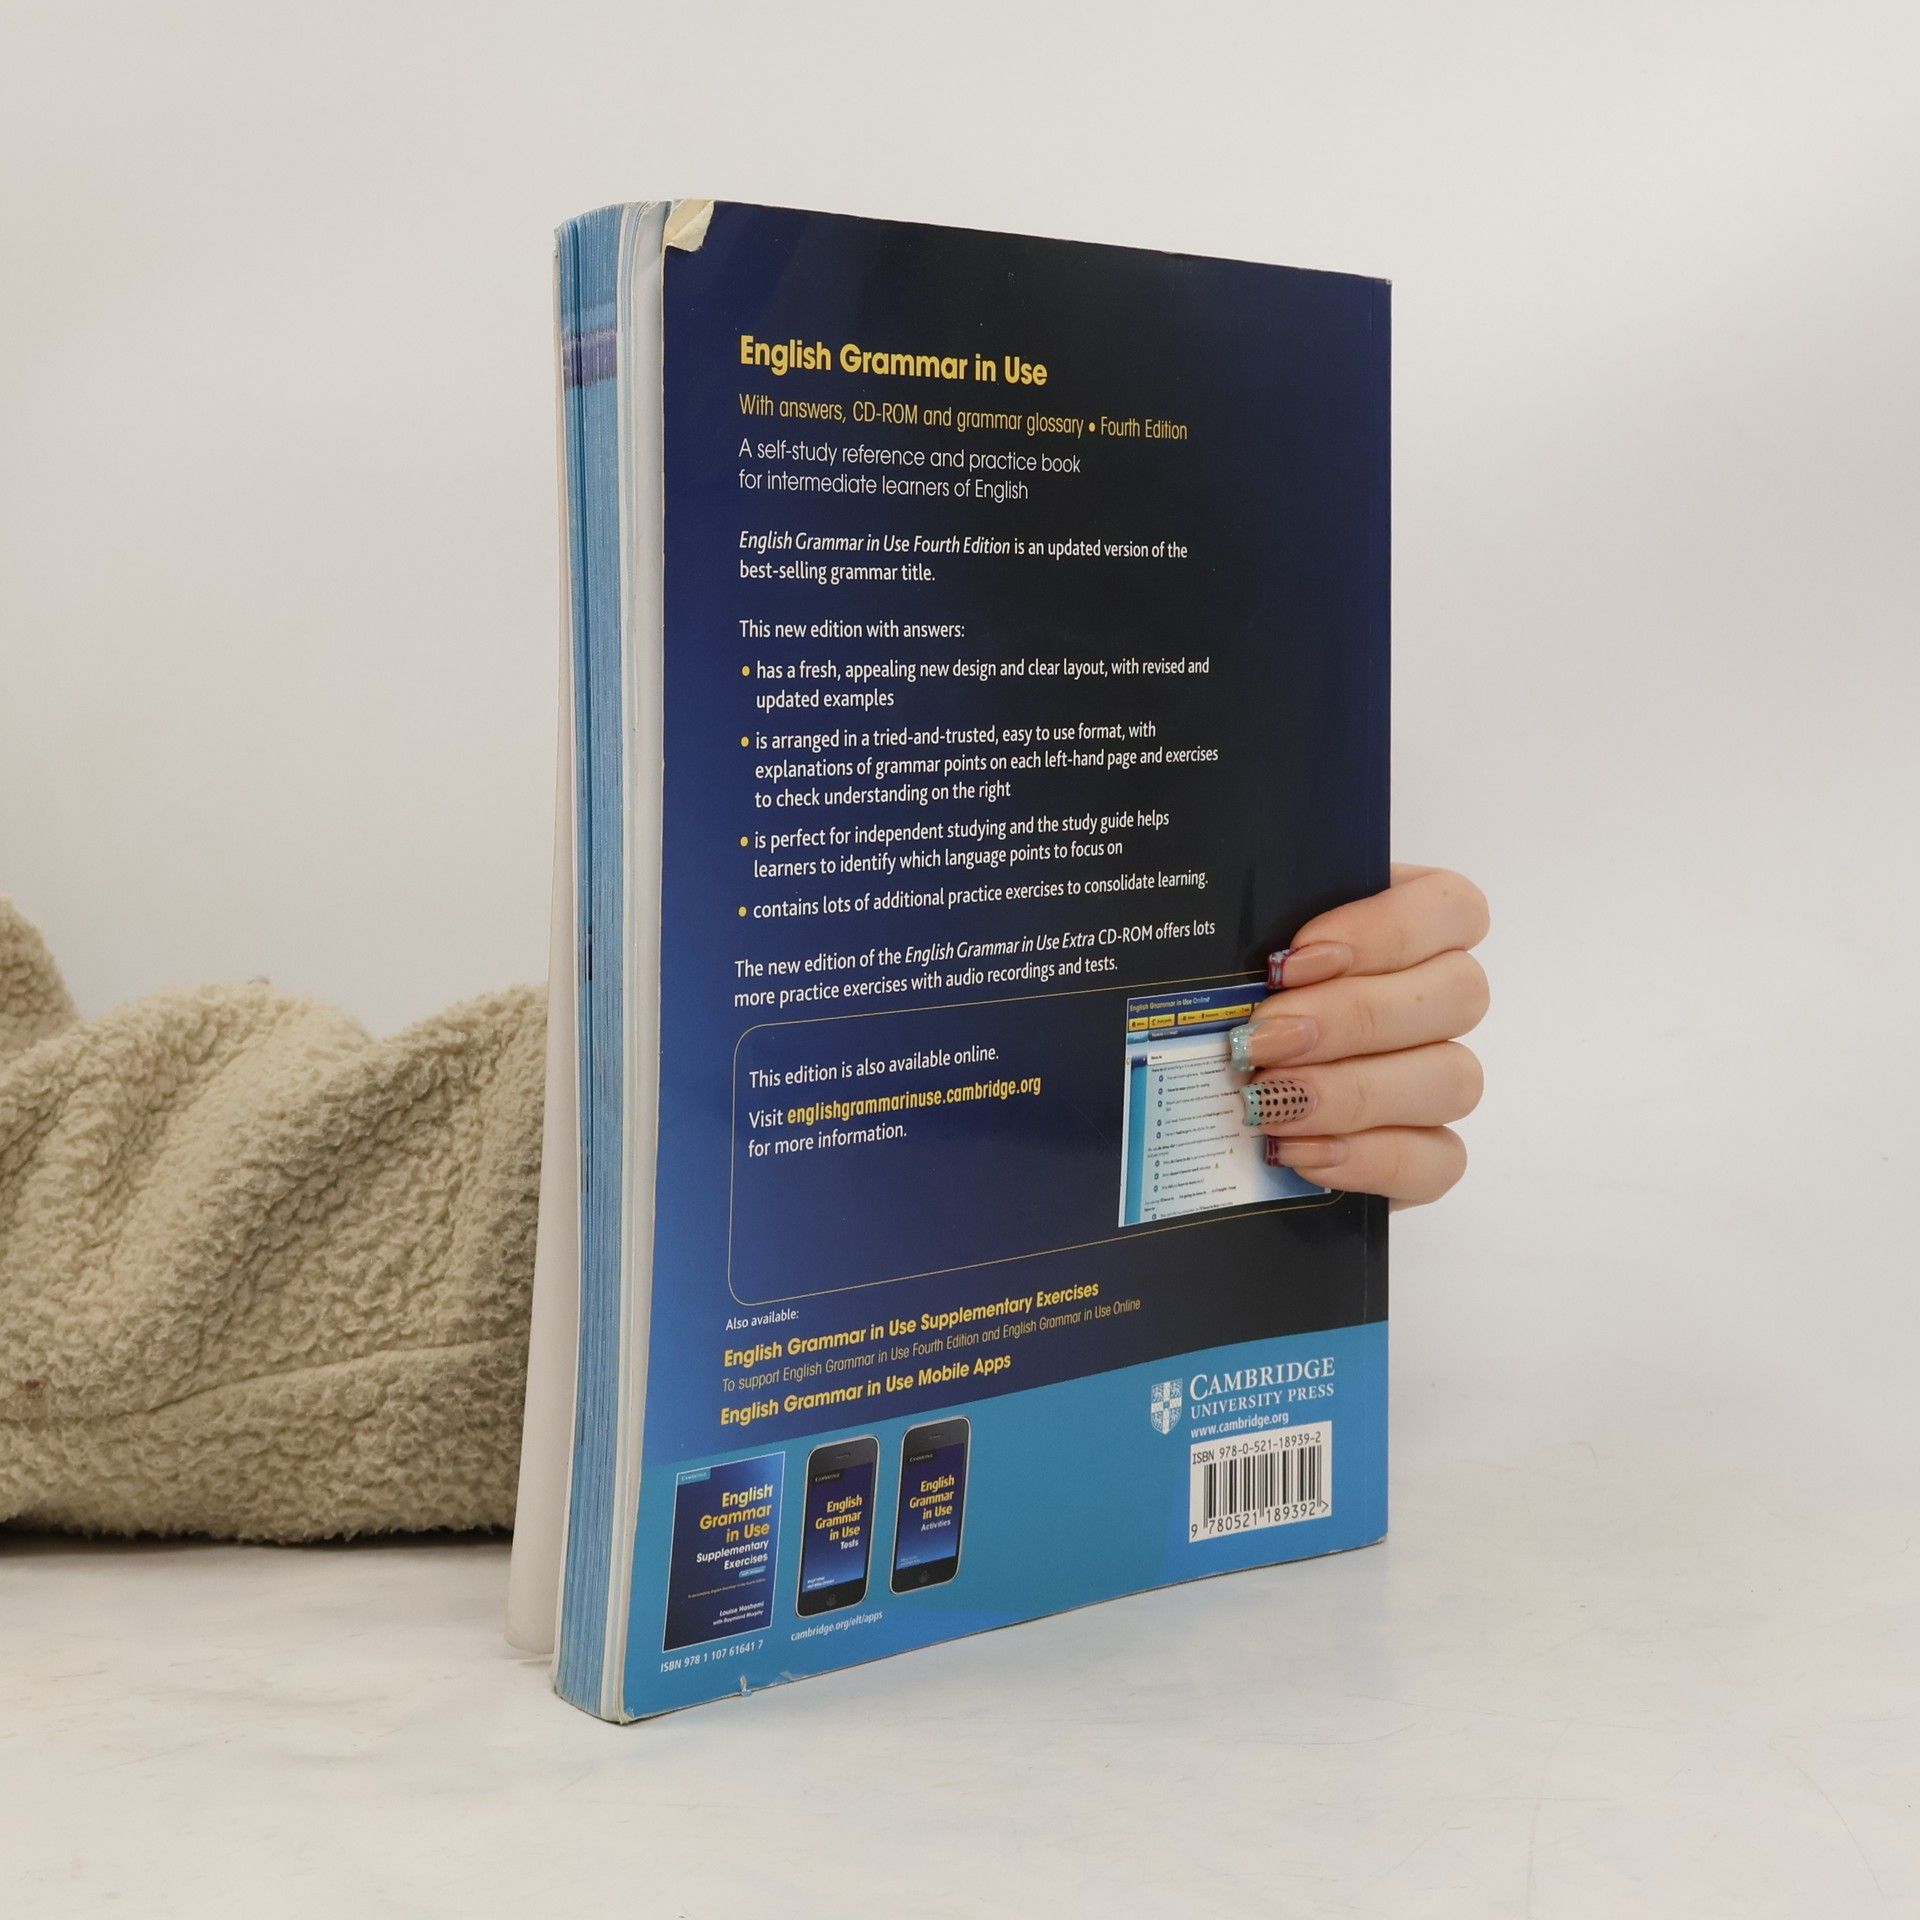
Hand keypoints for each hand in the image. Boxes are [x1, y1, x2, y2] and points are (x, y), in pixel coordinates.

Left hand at [1231, 865, 1488, 1207]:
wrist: (1194, 1106)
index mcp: (1406, 924)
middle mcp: (1436, 998)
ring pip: (1455, 1078)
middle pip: (1458, 994)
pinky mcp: (1426, 1152)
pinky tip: (1296, 1150)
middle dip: (1351, 1018)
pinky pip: (1438, 1161)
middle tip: (1263, 1040)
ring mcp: (1438, 1077)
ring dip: (1355, 1091)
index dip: (1385, 931)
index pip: (1451, 906)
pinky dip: (1368, 1158)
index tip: (1292, 962)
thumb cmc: (1219, 1005)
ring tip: (1268, 1102)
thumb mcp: (1226, 952)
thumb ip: (1248, 933)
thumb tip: (1231, 946)